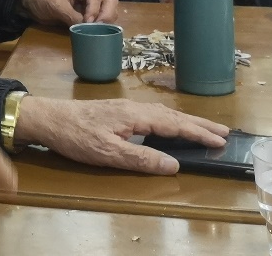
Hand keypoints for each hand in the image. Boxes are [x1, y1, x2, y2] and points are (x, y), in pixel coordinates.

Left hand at [13, 96, 228, 174]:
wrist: (49, 118)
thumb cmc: (75, 135)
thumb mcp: (108, 153)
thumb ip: (141, 158)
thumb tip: (173, 164)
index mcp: (135, 115)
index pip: (174, 124)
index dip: (198, 132)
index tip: (219, 139)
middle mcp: (134, 108)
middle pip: (173, 115)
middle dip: (199, 123)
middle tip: (223, 131)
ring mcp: (126, 108)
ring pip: (164, 113)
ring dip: (186, 121)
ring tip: (204, 129)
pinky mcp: (119, 113)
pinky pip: (154, 114)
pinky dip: (170, 120)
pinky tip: (170, 125)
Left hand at [21, 0, 118, 25]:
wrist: (32, 2)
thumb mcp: (56, 7)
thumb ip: (72, 17)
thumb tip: (88, 30)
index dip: (95, 10)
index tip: (88, 23)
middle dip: (107, 14)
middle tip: (100, 28)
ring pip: (109, 7)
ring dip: (106, 20)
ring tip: (98, 31)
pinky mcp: (89, 9)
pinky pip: (102, 15)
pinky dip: (102, 24)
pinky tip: (96, 32)